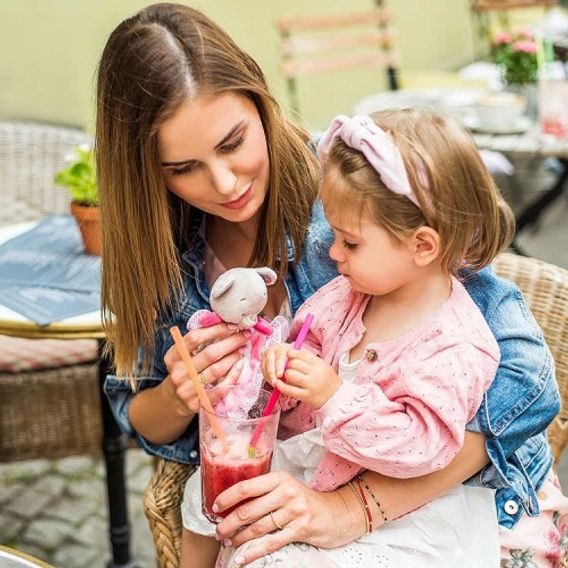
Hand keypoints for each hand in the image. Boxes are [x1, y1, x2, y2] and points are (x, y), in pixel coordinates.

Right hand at [164, 323, 249, 414]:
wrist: (176, 399)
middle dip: (231, 342)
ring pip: (216, 370)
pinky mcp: (198, 403)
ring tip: (242, 349)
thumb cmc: (186, 370)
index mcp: (173, 356)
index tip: (232, 325)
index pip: (194, 338)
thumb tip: (224, 322)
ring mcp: (187, 389)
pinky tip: (239, 366)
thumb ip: (199, 340)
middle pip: (209, 354)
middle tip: (245, 335)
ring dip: (233, 357)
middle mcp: (178, 373)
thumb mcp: (184, 354)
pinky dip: (233, 376)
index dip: (215, 330)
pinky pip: (220, 388)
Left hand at [214, 472, 364, 564]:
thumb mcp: (287, 487)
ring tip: (228, 541)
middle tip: (218, 530)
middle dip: (229, 522)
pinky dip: (253, 552)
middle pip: (249, 509)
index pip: (247, 486)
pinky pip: (271, 543)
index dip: (228, 497)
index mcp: (280, 478)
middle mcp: (286, 491)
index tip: (215, 507)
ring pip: (258, 527)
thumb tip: (234, 502)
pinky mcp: (301, 529)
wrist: (337, 512)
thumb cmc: (306, 501)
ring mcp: (294, 510)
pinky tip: (241, 558)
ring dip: (239, 537)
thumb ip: (265, 491)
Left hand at [263, 347, 340, 408]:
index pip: (302, 354)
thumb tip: (291, 353)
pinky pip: (288, 389)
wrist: (336, 398)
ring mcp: (310, 385)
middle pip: (293, 363)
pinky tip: (278, 383)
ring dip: (285, 375)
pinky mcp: (305, 396)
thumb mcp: (323, 366)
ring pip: (290, 374)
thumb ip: (309, 360)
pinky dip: (280, 385)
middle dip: (288, 365)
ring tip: (287, 377)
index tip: (288, 354)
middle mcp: (315, 373)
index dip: (292, 353)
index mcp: (319, 364)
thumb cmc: (327, 380)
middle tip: (288, 368)